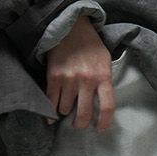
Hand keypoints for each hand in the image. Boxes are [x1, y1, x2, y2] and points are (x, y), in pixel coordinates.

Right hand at [44, 15, 118, 131]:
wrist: (71, 27)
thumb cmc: (90, 45)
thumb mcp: (105, 61)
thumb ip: (104, 81)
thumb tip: (100, 103)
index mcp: (103, 77)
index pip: (107, 107)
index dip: (104, 122)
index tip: (100, 129)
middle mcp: (86, 80)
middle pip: (83, 114)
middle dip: (80, 123)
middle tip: (78, 124)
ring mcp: (69, 79)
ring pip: (65, 109)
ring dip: (64, 111)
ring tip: (65, 106)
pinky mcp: (53, 76)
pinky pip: (50, 101)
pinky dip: (49, 112)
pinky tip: (50, 116)